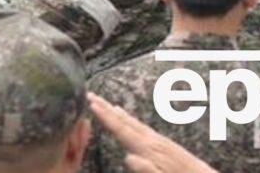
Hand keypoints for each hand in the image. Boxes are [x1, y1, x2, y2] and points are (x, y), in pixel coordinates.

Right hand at [88, 94, 217, 172]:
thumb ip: (147, 170)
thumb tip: (127, 158)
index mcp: (151, 151)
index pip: (123, 130)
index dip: (105, 117)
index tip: (91, 102)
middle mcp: (155, 142)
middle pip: (126, 121)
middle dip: (107, 108)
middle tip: (91, 94)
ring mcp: (162, 142)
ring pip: (134, 124)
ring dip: (118, 113)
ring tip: (106, 104)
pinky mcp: (168, 146)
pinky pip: (144, 128)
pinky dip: (132, 121)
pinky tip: (131, 121)